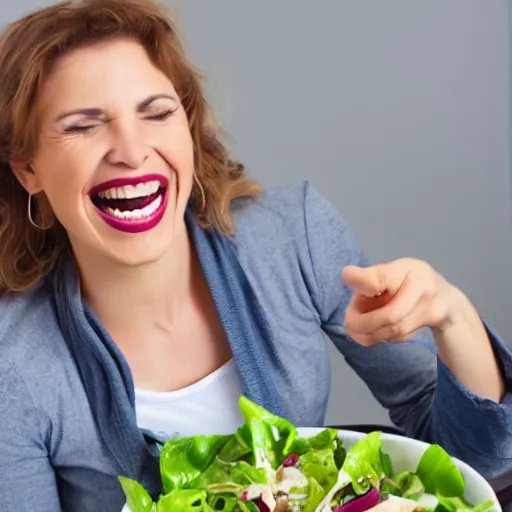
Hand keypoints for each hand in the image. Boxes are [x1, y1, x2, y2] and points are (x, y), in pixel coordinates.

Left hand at [341, 257, 503, 401]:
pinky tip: (371, 332)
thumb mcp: (392, 271)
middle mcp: (422, 287)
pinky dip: (380, 336)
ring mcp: (431, 307)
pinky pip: (400, 336)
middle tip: (348, 323)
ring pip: (395, 330)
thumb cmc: (410, 281)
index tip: (346, 276)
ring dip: (369, 333)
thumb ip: (371, 277)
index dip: (364, 281)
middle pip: (391, 315)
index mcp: (407, 269)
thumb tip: (346, 276)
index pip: (382, 277)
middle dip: (364, 323)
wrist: (447, 301)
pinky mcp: (431, 323)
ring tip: (355, 328)